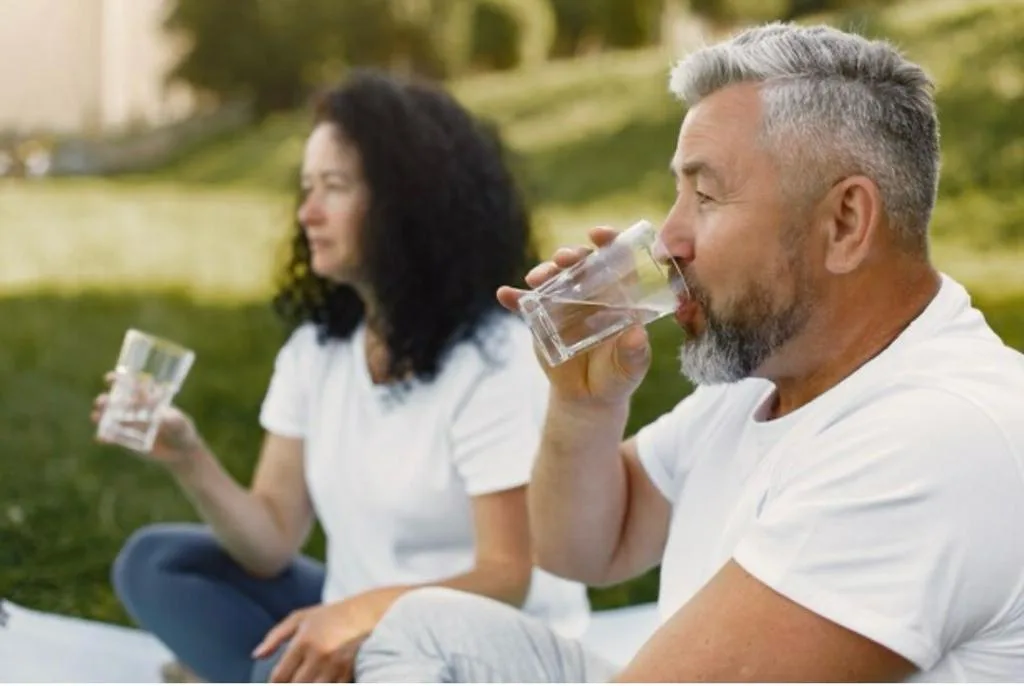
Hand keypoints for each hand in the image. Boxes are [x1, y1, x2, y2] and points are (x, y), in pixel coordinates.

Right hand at [91, 372, 201, 464]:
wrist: (181, 452)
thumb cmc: (182, 430)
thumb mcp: (179, 423)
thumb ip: (172, 419)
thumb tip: (163, 416)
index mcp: (146, 399)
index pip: (130, 386)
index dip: (118, 380)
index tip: (110, 378)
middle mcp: (134, 410)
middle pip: (114, 401)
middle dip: (105, 399)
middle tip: (102, 401)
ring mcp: (128, 426)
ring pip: (109, 418)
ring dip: (100, 416)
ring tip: (96, 416)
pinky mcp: (126, 441)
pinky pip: (113, 438)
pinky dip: (105, 437)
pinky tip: (101, 438)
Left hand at [253, 599, 375, 682]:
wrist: (366, 613)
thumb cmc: (330, 615)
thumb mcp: (300, 618)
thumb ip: (275, 636)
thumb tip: (257, 656)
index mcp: (304, 641)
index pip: (280, 676)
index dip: (275, 684)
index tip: (277, 682)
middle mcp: (319, 655)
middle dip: (291, 685)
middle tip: (292, 678)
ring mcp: (335, 666)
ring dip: (307, 684)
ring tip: (306, 677)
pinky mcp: (349, 672)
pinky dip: (324, 685)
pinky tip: (320, 679)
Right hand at [498, 226, 652, 406]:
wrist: (587, 397)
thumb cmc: (616, 377)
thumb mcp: (630, 368)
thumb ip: (634, 353)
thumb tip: (637, 335)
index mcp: (618, 297)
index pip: (617, 261)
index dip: (610, 242)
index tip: (598, 235)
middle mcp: (591, 293)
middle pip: (581, 264)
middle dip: (572, 254)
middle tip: (564, 258)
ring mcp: (564, 304)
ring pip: (553, 278)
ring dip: (544, 271)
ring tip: (536, 278)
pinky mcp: (542, 318)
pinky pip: (526, 305)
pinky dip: (514, 298)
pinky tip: (504, 294)